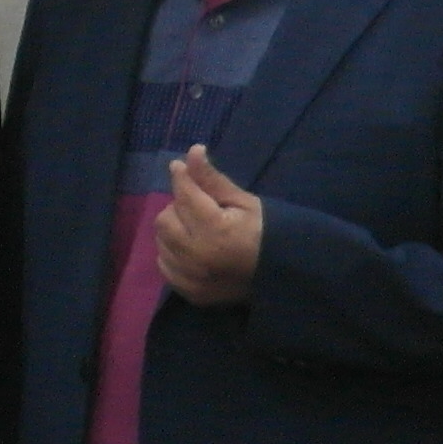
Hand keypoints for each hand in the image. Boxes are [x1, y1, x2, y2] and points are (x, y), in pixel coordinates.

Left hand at [154, 145, 263, 307]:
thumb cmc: (265, 232)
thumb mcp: (243, 202)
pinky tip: (193, 249)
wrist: (281, 275)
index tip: (178, 167)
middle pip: (165, 218)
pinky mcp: (188, 292)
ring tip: (196, 229)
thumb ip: (212, 180)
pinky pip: (164, 265)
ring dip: (173, 230)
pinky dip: (173, 253)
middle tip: (198, 207)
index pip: (185, 196)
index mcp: (215, 230)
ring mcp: (190, 277)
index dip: (181, 178)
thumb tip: (191, 151)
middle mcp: (197, 255)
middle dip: (178, 207)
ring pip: (161, 241)